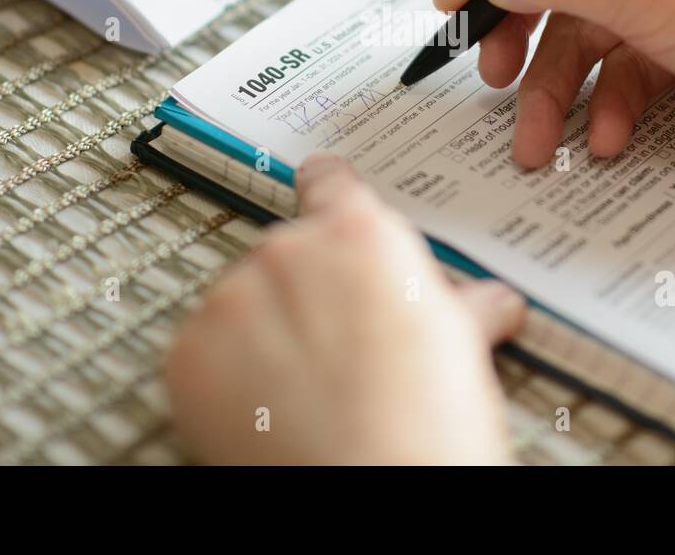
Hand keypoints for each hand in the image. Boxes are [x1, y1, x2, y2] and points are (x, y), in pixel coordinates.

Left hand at [165, 153, 525, 463]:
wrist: (374, 491)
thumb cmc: (427, 429)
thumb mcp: (462, 350)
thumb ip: (459, 306)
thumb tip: (486, 302)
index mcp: (359, 236)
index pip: (329, 183)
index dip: (330, 195)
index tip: (325, 206)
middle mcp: (288, 252)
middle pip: (289, 253)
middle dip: (308, 292)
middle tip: (342, 347)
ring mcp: (230, 302)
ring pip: (243, 303)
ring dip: (265, 334)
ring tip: (307, 391)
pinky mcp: (189, 355)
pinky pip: (205, 351)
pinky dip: (228, 377)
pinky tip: (269, 410)